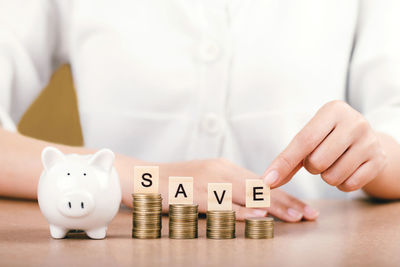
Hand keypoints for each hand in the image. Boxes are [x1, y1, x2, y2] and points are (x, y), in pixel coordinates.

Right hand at [151, 158, 317, 221]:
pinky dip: (242, 210)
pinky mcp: (193, 194)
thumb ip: (227, 189)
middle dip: (288, 202)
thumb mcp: (205, 181)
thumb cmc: (174, 182)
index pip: (262, 183)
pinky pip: (222, 204)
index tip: (305, 208)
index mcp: (224, 168)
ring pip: (246, 194)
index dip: (285, 196)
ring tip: (296, 218)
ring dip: (273, 207)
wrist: (139, 177)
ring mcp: (207, 181)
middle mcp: (220, 171)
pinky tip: (259, 217)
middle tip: (311, 215)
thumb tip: (253, 204)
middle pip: (260, 188)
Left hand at [263, 100, 386, 191]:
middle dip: (311, 167)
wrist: (366, 140)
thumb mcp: (310, 138)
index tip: (266, 181)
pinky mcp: (379, 160)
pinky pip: (349, 185)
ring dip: (327, 176)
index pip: (303, 141)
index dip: (283, 163)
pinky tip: (347, 170)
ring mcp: (370, 141)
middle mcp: (355, 122)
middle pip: (316, 162)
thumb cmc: (328, 138)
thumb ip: (287, 159)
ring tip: (333, 163)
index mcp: (333, 110)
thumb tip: (266, 181)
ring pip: (332, 177)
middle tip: (319, 158)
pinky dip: (342, 184)